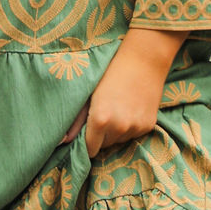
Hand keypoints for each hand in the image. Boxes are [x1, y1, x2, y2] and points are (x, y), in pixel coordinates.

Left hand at [63, 28, 183, 158]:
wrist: (143, 60)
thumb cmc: (110, 73)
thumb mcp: (89, 94)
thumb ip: (75, 120)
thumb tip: (62, 142)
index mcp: (100, 120)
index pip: (90, 149)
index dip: (87, 143)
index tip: (87, 134)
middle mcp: (119, 127)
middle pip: (105, 146)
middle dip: (101, 136)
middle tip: (103, 115)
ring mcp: (136, 128)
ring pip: (120, 140)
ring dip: (116, 132)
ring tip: (118, 110)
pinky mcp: (148, 126)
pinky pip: (134, 135)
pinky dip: (130, 127)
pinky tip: (130, 109)